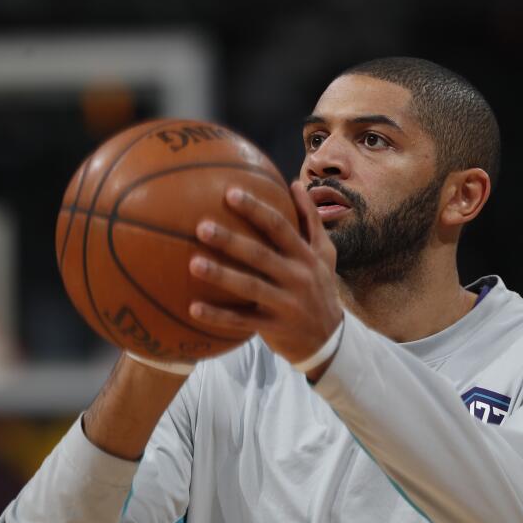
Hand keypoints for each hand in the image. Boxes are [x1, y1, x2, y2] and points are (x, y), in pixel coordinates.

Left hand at [188, 181, 342, 368]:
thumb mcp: (325, 253)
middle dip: (231, 241)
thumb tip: (296, 184)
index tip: (230, 193)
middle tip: (201, 227)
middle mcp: (297, 277)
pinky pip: (242, 321)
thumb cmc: (320, 287)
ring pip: (250, 288)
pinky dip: (218, 317)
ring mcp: (286, 304)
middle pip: (261, 255)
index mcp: (306, 256)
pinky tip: (193, 308)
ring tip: (193, 263)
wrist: (329, 338)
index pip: (280, 228)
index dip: (256, 210)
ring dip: (221, 276)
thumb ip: (311, 220)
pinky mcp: (274, 327)